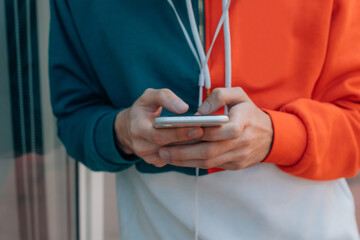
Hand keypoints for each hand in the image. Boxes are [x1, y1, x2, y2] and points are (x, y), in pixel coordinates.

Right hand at [114, 88, 203, 166]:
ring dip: (190, 148)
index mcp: (138, 129)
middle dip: (189, 141)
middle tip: (208, 134)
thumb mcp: (149, 96)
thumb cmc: (142, 110)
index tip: (199, 127)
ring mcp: (148, 156)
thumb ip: (165, 97)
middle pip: (168, 147)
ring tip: (208, 140)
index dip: (180, 132)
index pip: (160, 134)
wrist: (127, 128)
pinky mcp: (155, 162)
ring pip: (173, 155)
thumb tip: (183, 108)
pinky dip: (186, 153)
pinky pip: (173, 159)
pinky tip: (200, 145)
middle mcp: (141, 146)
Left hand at [159, 87, 273, 169]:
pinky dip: (194, 164)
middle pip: (208, 151)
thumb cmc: (249, 112)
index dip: (196, 133)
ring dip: (185, 161)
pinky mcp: (236, 165)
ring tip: (165, 157)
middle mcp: (241, 143)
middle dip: (183, 153)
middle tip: (162, 150)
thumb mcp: (239, 95)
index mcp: (243, 123)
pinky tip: (179, 160)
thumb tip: (200, 111)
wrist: (270, 135)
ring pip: (208, 162)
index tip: (176, 132)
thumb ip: (219, 95)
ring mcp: (239, 157)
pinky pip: (212, 167)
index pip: (217, 131)